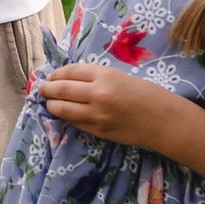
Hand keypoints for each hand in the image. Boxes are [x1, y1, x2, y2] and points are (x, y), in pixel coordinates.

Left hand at [41, 60, 177, 148]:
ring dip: (52, 105)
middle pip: (61, 89)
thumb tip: (68, 79)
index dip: (56, 74)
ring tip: (49, 103)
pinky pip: (75, 122)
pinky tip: (64, 114)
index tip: (51, 75)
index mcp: (105, 76)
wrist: (162, 119)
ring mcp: (97, 115)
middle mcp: (98, 94)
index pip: (70, 72)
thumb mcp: (120, 77)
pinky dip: (66, 117)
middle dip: (47, 89)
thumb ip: (96, 78)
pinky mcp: (98, 131)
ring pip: (63, 109)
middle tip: (41, 89)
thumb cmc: (145, 94)